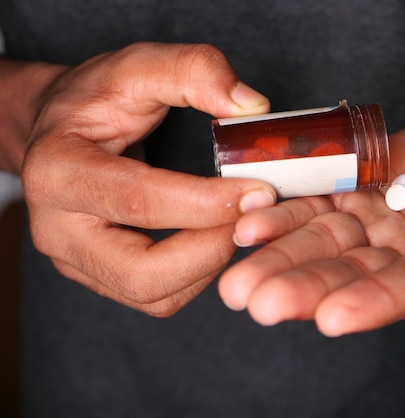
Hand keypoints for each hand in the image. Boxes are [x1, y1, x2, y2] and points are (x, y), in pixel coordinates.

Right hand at [22, 42, 276, 315]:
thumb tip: (252, 106)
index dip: (207, 203)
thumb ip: (193, 71)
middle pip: (143, 273)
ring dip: (208, 265)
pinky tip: (214, 236)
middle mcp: (57, 228)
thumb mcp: (135, 66)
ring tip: (235, 222)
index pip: (140, 201)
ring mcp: (75, 260)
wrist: (57, 132)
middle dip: (211, 249)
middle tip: (253, 215)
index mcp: (60, 170)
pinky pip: (157, 297)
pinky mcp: (98, 277)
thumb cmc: (94, 101)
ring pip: (154, 295)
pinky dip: (197, 275)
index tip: (260, 192)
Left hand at [218, 110, 404, 335]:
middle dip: (307, 288)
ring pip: (327, 245)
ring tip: (237, 279)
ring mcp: (381, 226)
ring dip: (281, 259)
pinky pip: (318, 205)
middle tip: (257, 303)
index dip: (378, 302)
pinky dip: (285, 215)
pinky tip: (249, 226)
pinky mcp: (359, 193)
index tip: (333, 318)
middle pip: (356, 275)